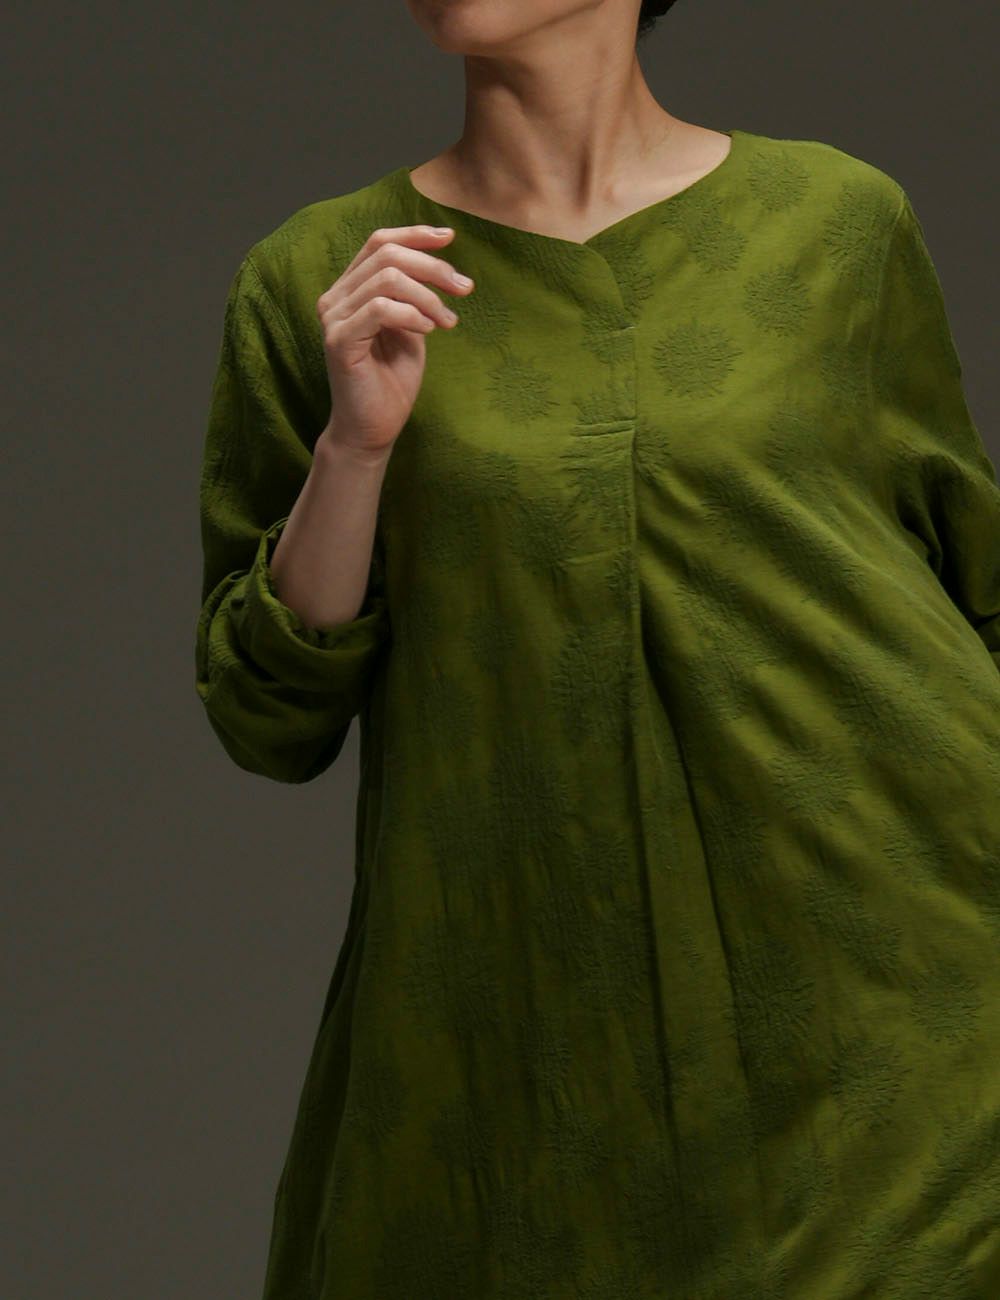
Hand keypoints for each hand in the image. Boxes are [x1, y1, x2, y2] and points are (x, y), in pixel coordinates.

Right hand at [315, 223, 474, 455]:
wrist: (373, 429)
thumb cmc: (392, 381)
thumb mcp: (411, 327)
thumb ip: (414, 295)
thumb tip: (437, 259)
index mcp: (350, 290)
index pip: (378, 242)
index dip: (415, 234)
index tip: (450, 237)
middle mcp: (335, 298)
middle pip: (387, 255)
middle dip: (433, 267)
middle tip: (464, 289)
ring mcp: (334, 318)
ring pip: (387, 278)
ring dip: (428, 296)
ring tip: (447, 321)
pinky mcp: (339, 341)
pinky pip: (381, 309)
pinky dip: (412, 314)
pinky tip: (428, 331)